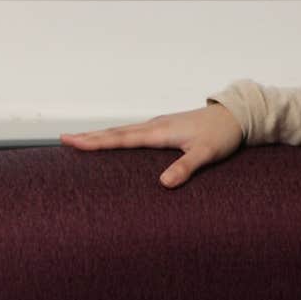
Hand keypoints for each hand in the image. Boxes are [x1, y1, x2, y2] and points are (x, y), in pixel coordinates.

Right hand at [59, 104, 243, 187]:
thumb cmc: (222, 134)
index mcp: (160, 132)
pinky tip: (115, 140)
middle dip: (90, 137)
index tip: (72, 141)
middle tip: (64, 140)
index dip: (95, 142)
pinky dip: (118, 135)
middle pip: (116, 132)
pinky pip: (134, 132)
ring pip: (124, 131)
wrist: (236, 116)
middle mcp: (155, 126)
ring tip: (81, 140)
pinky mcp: (165, 127)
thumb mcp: (206, 153)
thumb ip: (185, 167)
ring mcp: (160, 125)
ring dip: (102, 135)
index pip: (120, 138)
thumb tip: (164, 183)